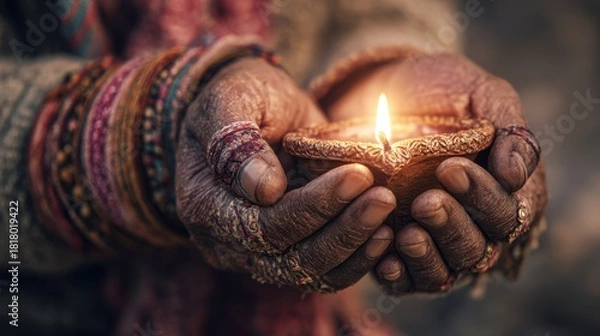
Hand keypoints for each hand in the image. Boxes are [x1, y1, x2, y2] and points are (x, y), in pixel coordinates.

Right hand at [175, 58, 396, 291]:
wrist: (255, 107)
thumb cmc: (240, 96)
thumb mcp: (230, 99)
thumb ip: (236, 140)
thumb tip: (265, 191)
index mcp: (205, 204)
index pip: (261, 226)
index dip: (312, 207)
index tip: (356, 175)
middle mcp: (227, 240)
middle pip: (289, 258)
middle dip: (342, 229)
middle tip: (384, 196)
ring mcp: (258, 251)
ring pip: (310, 271)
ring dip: (354, 246)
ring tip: (388, 211)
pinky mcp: (288, 250)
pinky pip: (323, 271)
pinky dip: (356, 258)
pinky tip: (384, 234)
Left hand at [319, 50, 547, 293]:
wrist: (381, 92)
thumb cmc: (439, 91)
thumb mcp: (478, 94)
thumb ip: (507, 129)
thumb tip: (516, 176)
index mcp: (502, 190)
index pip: (510, 212)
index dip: (484, 197)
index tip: (451, 168)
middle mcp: (473, 222)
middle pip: (479, 248)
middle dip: (455, 226)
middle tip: (427, 201)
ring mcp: (435, 240)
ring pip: (445, 271)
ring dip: (429, 255)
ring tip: (408, 233)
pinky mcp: (398, 251)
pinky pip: (404, 279)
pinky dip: (398, 274)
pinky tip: (384, 260)